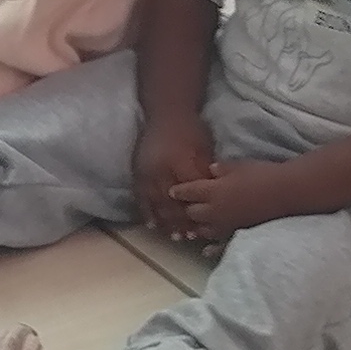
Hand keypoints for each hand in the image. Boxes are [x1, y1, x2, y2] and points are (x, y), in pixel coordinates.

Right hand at [131, 122, 217, 237]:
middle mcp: (161, 171)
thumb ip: (206, 174)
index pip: (190, 197)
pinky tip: (153, 225)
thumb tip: (213, 197)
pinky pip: (141, 198)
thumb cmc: (192, 130)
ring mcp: (146, 173)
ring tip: (174, 236)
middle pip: (171, 205)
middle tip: (190, 237)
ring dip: (164, 223)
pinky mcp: (137, 173)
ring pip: (155, 204)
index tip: (204, 228)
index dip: (196, 214)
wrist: (166, 112)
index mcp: (181, 164)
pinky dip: (147, 213)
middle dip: (181, 223)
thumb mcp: (206, 150)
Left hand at [157, 160, 273, 246]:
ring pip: (203, 230)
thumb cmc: (263, 174)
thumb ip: (222, 169)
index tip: (172, 191)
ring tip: (193, 226)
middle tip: (184, 207)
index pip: (188, 192)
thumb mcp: (240, 166)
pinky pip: (220, 245)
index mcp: (213, 190)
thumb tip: (210, 169)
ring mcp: (226, 225)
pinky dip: (211, 249)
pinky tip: (205, 251)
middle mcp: (214, 210)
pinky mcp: (238, 235)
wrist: (286, 193)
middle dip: (186, 209)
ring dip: (196, 227)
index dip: (179, 191)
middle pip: (192, 212)